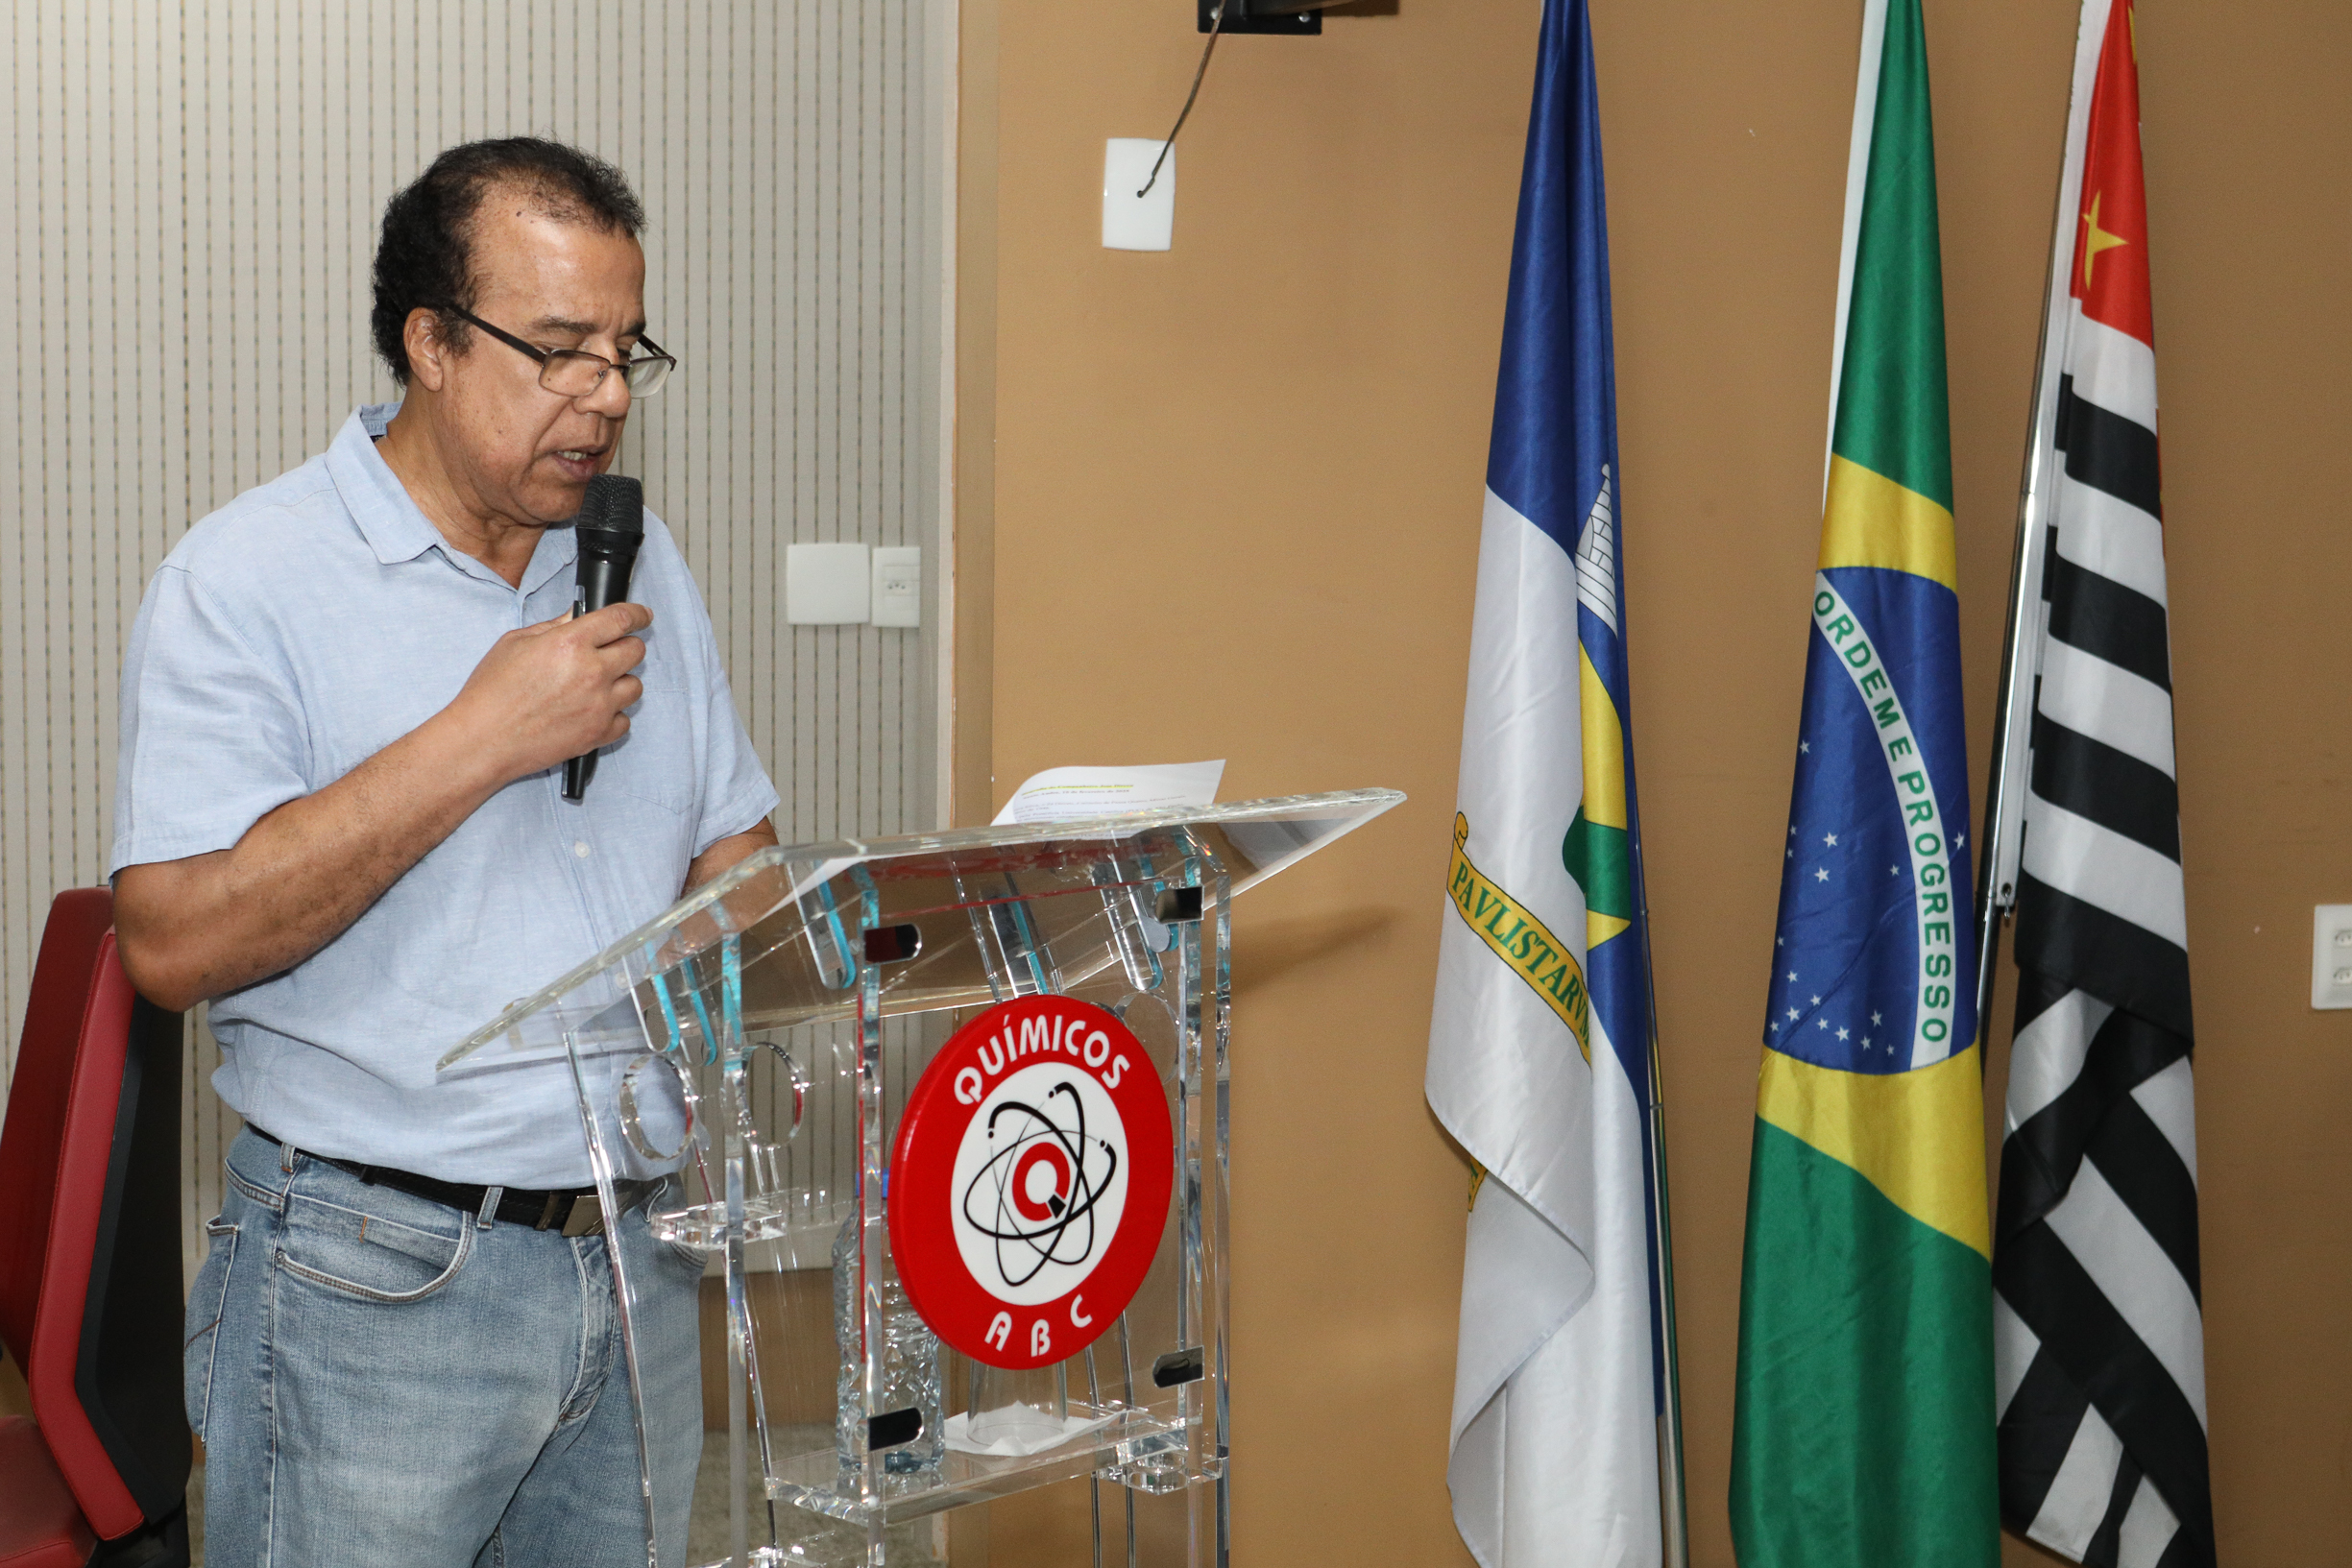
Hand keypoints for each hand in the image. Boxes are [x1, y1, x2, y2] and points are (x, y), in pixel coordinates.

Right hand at [442, 602, 653, 784]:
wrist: (483, 740)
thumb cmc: (491, 691)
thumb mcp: (515, 643)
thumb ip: (553, 626)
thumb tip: (577, 616)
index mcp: (570, 643)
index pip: (620, 619)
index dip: (637, 614)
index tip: (642, 616)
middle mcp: (592, 672)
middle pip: (636, 650)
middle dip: (625, 646)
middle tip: (608, 651)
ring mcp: (599, 705)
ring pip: (636, 686)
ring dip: (620, 681)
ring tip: (595, 685)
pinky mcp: (598, 734)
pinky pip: (625, 720)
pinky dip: (613, 715)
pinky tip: (591, 711)